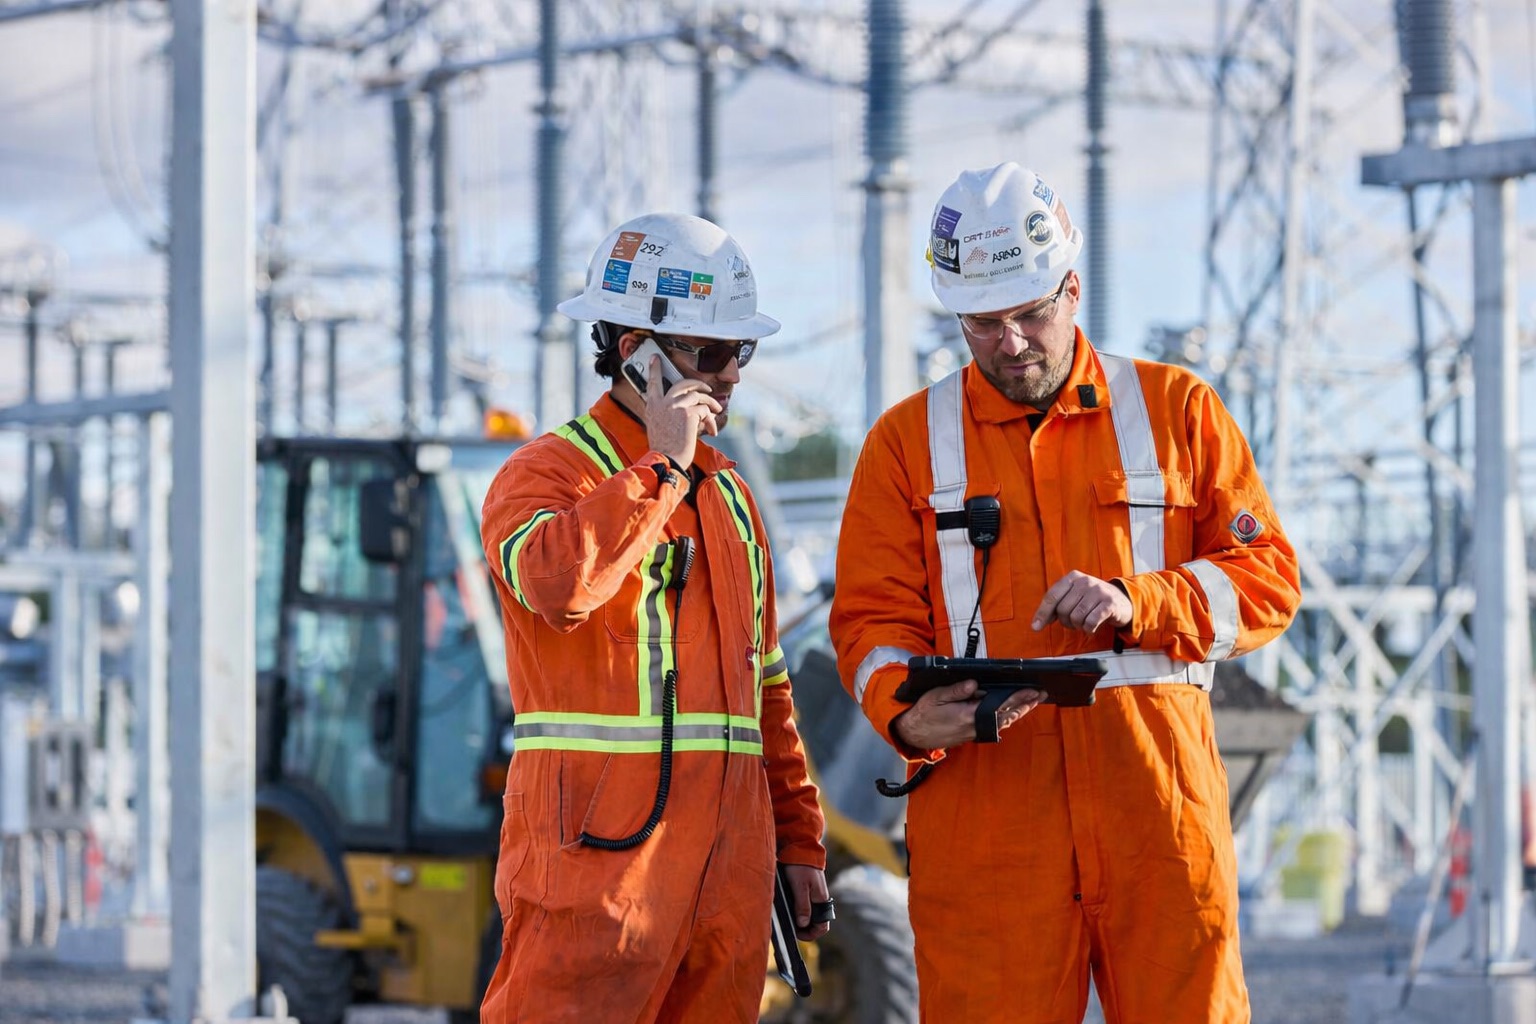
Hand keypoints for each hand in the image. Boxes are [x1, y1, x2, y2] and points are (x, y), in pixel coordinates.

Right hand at [642, 356, 721, 469]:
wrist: (667, 460)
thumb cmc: (665, 449)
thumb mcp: (657, 428)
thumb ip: (667, 414)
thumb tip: (689, 411)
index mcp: (652, 407)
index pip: (652, 383)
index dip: (654, 369)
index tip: (655, 359)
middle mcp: (663, 403)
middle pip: (682, 383)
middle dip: (698, 384)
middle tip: (706, 388)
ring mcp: (676, 406)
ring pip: (698, 395)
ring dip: (710, 403)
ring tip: (717, 410)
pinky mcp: (689, 413)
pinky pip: (705, 410)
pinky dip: (711, 420)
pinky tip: (712, 430)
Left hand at [779, 863, 830, 941]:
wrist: (800, 846)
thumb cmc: (800, 866)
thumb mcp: (800, 886)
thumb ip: (802, 906)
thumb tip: (803, 924)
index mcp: (821, 899)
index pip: (822, 926)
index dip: (811, 934)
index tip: (797, 934)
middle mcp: (820, 898)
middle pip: (815, 921)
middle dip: (804, 928)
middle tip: (791, 928)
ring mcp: (814, 893)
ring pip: (810, 913)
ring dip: (800, 919)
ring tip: (787, 919)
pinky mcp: (808, 888)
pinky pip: (805, 904)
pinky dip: (797, 909)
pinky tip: (788, 907)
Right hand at [890, 679, 1041, 749]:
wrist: (913, 734)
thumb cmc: (923, 713)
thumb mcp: (936, 696)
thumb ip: (956, 691)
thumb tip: (974, 684)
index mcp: (967, 715)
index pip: (999, 705)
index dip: (1018, 698)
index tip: (1031, 691)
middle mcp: (974, 726)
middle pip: (1006, 715)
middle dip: (1024, 705)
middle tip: (1040, 696)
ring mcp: (974, 732)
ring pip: (1002, 723)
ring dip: (1018, 713)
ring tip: (1031, 703)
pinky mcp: (971, 734)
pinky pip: (994, 726)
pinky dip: (1007, 719)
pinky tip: (1012, 714)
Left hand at [1032, 570, 1132, 632]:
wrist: (1122, 600)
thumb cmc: (1093, 600)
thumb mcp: (1075, 596)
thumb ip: (1057, 605)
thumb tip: (1038, 622)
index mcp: (1072, 577)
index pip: (1052, 596)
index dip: (1042, 613)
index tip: (1036, 627)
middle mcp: (1084, 581)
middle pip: (1063, 609)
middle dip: (1065, 622)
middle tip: (1074, 622)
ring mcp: (1098, 591)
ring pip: (1076, 617)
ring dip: (1078, 626)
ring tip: (1084, 623)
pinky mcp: (1109, 603)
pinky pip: (1090, 622)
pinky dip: (1089, 629)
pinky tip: (1092, 627)